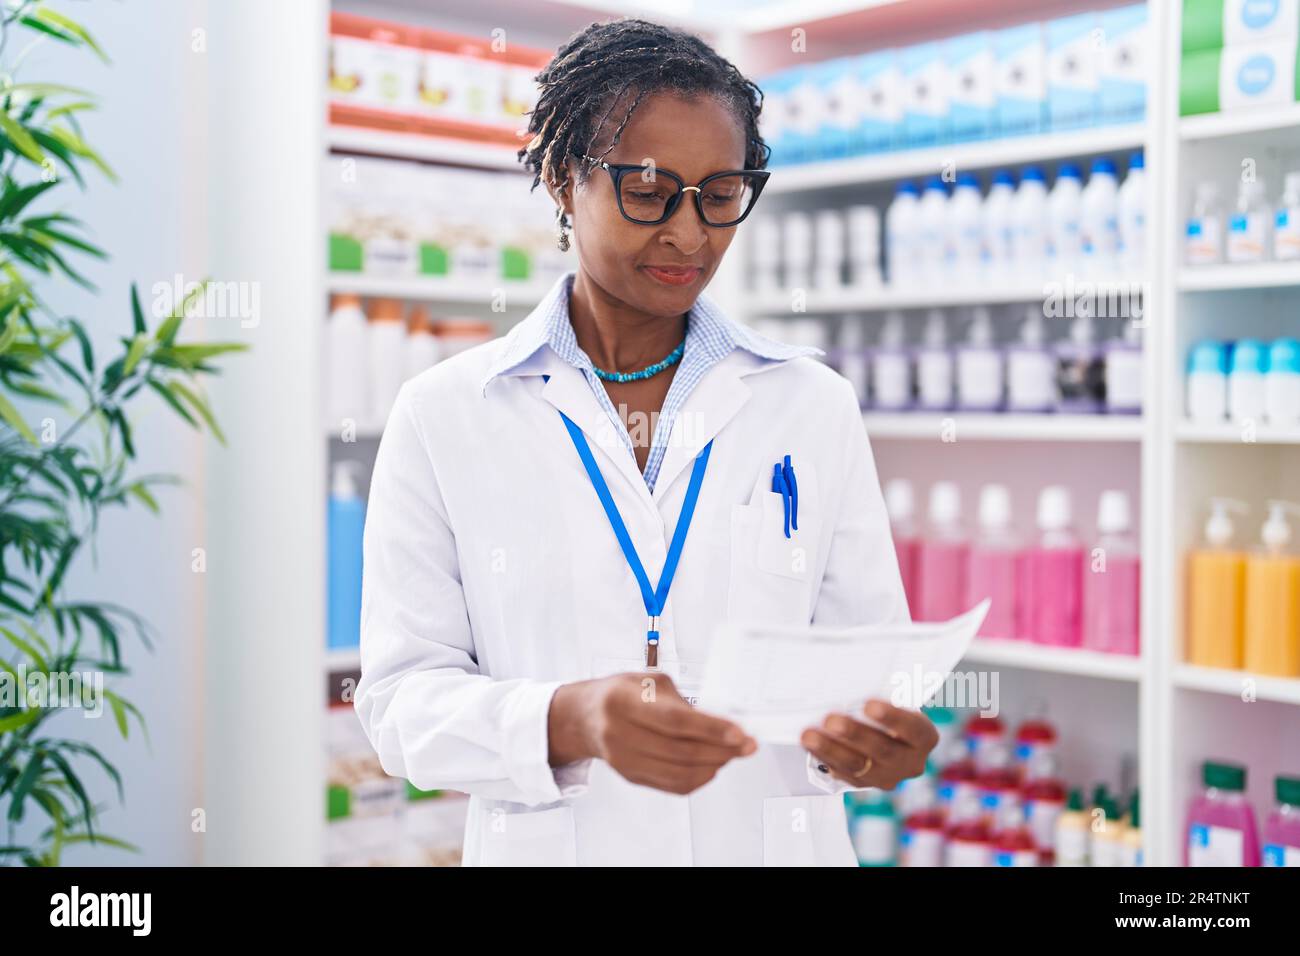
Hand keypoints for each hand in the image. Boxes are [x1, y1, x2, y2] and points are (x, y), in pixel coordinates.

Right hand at [549, 673, 756, 794]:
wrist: (586, 716)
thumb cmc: (621, 693)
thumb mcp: (649, 682)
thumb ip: (682, 703)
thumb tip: (721, 725)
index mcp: (622, 700)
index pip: (674, 721)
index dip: (711, 729)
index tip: (740, 734)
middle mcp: (619, 732)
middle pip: (681, 751)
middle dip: (722, 750)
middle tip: (746, 745)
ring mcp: (623, 759)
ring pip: (680, 773)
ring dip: (714, 765)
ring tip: (732, 754)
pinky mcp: (631, 776)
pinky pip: (673, 785)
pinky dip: (699, 778)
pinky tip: (711, 765)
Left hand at [800, 699, 938, 789]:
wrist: (886, 733)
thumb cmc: (890, 709)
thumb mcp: (896, 700)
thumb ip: (884, 695)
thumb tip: (851, 684)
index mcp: (924, 737)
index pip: (913, 729)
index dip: (892, 717)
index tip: (870, 704)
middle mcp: (911, 761)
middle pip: (882, 749)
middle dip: (854, 734)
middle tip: (831, 720)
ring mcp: (888, 776)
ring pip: (858, 765)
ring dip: (831, 749)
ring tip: (809, 735)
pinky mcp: (864, 783)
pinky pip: (842, 774)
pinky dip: (824, 758)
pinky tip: (809, 746)